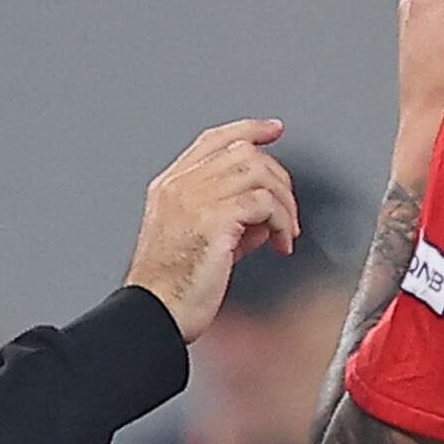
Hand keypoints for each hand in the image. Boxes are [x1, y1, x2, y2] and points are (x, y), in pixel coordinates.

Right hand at [127, 119, 298, 338]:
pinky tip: (281, 244)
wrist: (154, 315)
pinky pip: (266, 203)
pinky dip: (283, 222)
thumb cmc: (170, 290)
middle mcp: (180, 186)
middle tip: (288, 212)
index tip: (274, 130)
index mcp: (169, 187)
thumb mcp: (198, 243)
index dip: (248, 129)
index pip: (213, 140)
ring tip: (286, 232)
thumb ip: (230, 221)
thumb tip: (265, 218)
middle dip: (278, 178)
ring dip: (284, 202)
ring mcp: (195, 199)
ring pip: (259, 172)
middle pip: (244, 151)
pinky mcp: (215, 219)